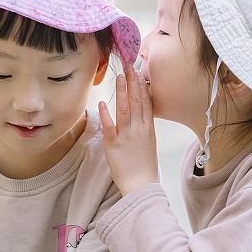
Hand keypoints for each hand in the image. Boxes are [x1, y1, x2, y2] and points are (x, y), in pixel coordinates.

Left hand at [98, 63, 159, 195]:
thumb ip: (144, 128)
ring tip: (119, 77)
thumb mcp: (149, 144)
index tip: (138, 71)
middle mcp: (139, 129)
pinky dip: (106, 114)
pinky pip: (109, 127)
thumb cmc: (145, 168)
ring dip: (121, 91)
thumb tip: (140, 115)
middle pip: (136, 101)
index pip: (146, 102)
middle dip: (133, 81)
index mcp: (149, 128)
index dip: (141, 85)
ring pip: (124, 109)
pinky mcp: (114, 145)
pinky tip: (102, 102)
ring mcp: (126, 136)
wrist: (142, 186)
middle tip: (129, 65)